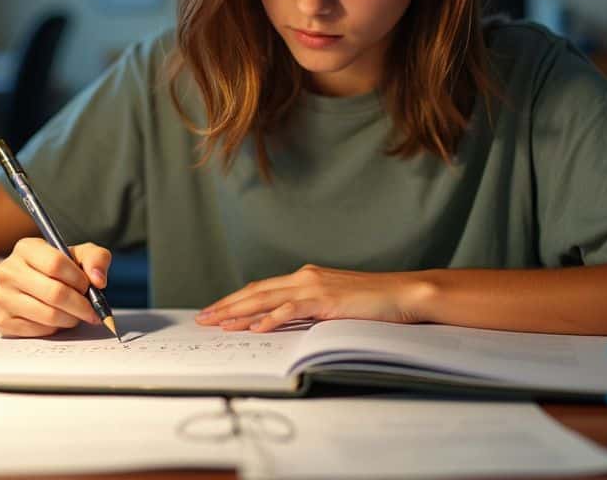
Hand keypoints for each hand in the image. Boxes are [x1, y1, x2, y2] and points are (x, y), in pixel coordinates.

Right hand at [0, 238, 111, 336]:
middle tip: (92, 310)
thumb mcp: (76, 255)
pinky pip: (39, 331)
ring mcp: (2, 297)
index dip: (79, 279)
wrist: (17, 288)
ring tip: (76, 314)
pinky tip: (58, 320)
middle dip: (81, 305)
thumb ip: (96, 258)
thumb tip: (99, 280)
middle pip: (54, 293)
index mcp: (26, 248)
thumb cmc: (53, 270)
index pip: (56, 263)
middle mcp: (9, 271)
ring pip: (48, 315)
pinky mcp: (3, 321)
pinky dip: (56, 328)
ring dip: (71, 319)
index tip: (90, 286)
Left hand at [195, 264, 434, 331]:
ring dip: (240, 313)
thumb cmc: (373, 302)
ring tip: (218, 323)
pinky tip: (256, 327)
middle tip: (202, 319)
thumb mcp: (334, 304)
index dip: (235, 300)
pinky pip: (293, 310)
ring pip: (267, 299)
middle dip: (227, 306)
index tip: (214, 311)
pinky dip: (272, 318)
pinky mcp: (327, 299)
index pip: (261, 289)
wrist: (404, 293)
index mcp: (306, 278)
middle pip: (256, 292)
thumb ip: (310, 309)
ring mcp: (315, 286)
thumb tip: (286, 323)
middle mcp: (305, 277)